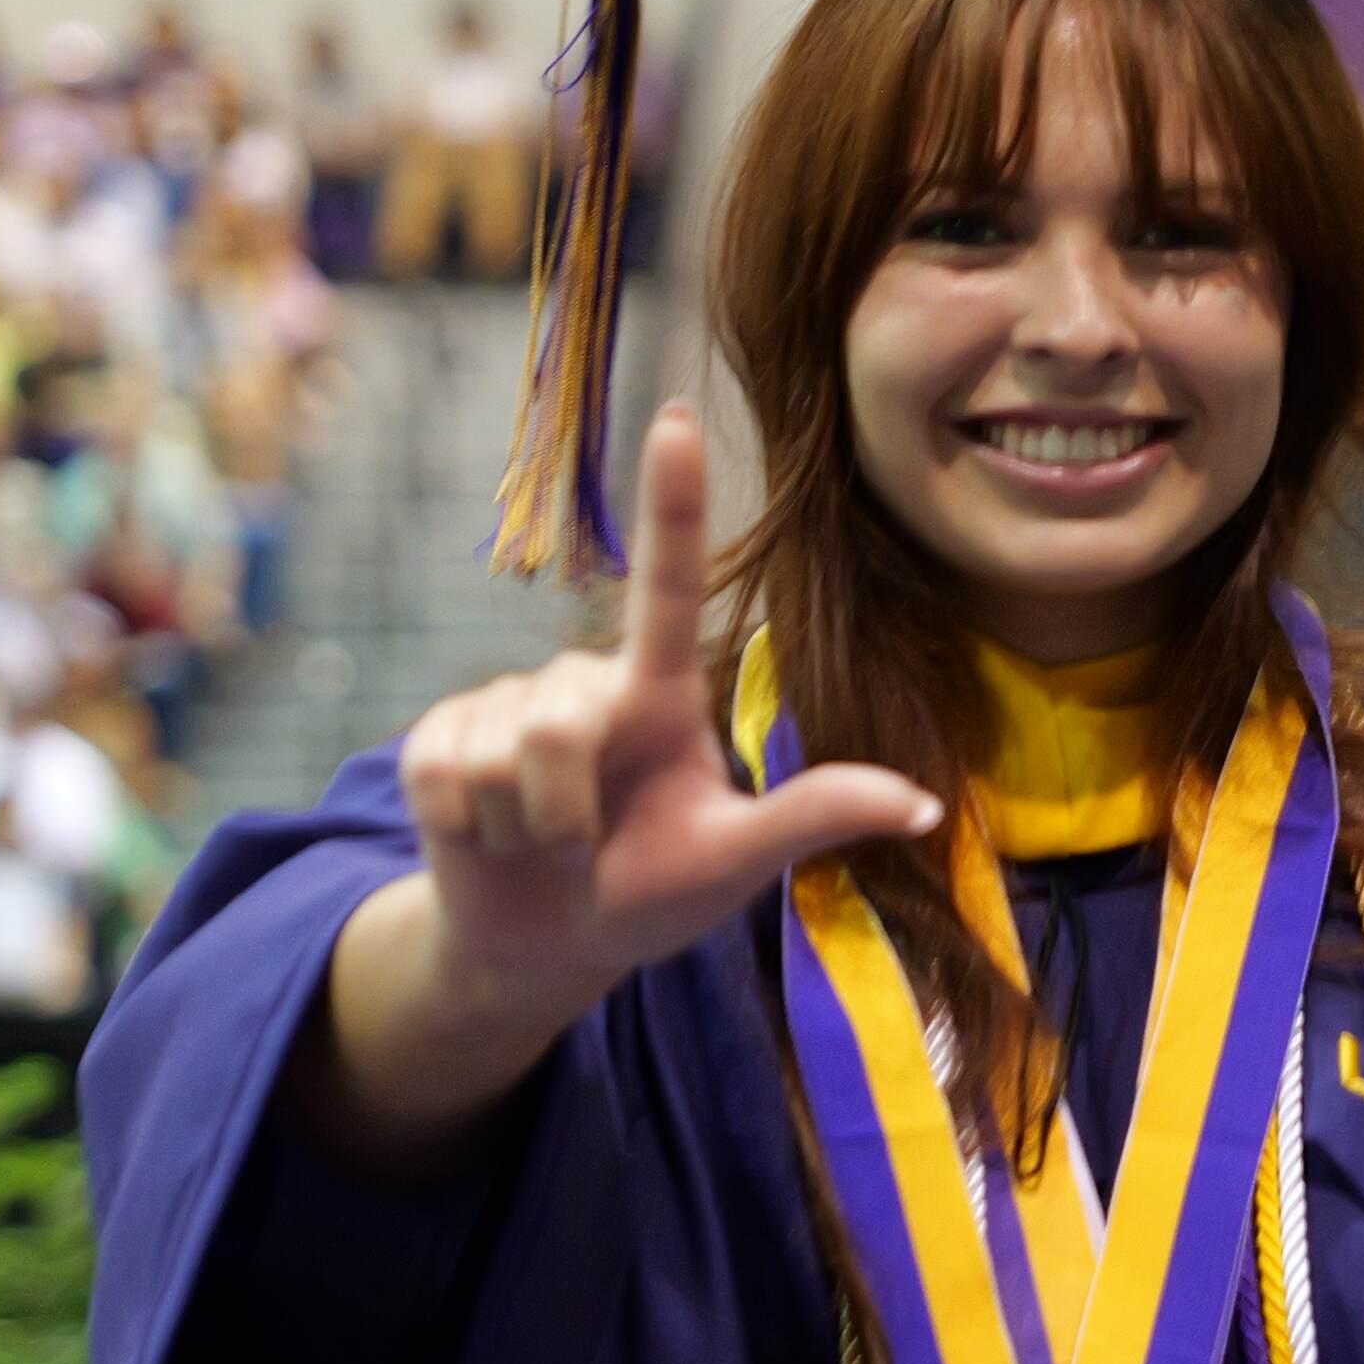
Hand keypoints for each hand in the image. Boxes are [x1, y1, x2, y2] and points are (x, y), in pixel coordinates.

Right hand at [299, 409, 939, 1173]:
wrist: (545, 943)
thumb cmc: (650, 892)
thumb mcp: (734, 862)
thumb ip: (813, 820)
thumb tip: (927, 808)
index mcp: (658, 693)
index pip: (666, 586)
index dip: (671, 504)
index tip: (679, 420)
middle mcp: (582, 683)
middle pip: (562, 720)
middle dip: (566, 811)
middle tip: (583, 848)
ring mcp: (504, 704)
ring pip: (502, 756)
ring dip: (525, 829)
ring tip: (541, 844)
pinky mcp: (436, 740)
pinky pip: (444, 776)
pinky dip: (468, 831)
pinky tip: (486, 838)